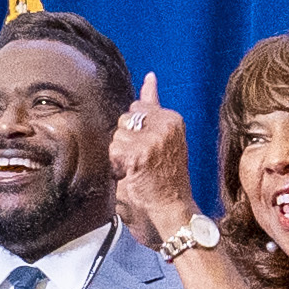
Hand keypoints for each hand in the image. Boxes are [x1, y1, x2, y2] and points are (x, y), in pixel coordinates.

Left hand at [109, 76, 203, 251]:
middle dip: (126, 141)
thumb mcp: (166, 136)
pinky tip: (133, 177)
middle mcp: (165, 125)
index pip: (138, 107)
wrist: (174, 210)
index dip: (136, 131)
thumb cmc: (167, 179)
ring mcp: (152, 139)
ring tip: (138, 171)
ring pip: (116, 136)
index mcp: (172, 119)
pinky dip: (118, 167)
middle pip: (124, 119)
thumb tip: (149, 78)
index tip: (149, 149)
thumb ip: (154, 106)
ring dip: (120, 156)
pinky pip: (114, 152)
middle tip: (144, 163)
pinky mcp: (139, 155)